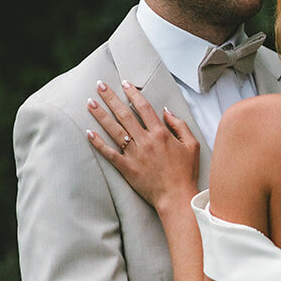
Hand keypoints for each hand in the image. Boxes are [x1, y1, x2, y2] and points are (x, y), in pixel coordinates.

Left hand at [87, 81, 199, 209]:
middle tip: (99, 85)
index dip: (132, 93)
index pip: (143, 107)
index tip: (124, 83)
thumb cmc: (186, 172)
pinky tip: (89, 132)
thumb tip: (166, 112)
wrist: (176, 197)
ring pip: (114, 130)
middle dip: (110, 98)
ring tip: (89, 103)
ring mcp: (134, 154)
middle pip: (124, 114)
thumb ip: (180, 126)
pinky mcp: (127, 168)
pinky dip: (98, 143)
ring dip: (100, 115)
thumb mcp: (191, 145)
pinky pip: (109, 153)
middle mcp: (145, 141)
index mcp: (160, 133)